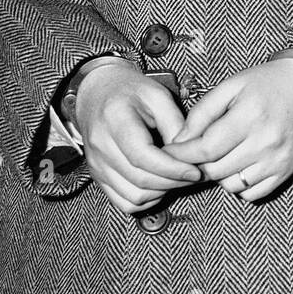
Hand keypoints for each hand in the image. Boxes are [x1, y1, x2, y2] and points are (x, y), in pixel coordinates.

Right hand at [76, 64, 202, 214]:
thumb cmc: (131, 91)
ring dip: (161, 193)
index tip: (196, 171)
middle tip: (195, 176)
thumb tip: (189, 154)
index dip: (172, 169)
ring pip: (133, 197)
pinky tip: (161, 185)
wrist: (98, 94)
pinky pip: (123, 202)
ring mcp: (96, 164)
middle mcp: (100, 146)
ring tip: (180, 179)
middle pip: (139, 180)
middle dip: (173, 183)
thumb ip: (174, 123)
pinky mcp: (98, 176)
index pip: (143, 157)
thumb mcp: (158, 95)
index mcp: (114, 120)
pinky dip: (146, 200)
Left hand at [161, 54, 292, 201]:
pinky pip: (252, 194)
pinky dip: (239, 185)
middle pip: (215, 170)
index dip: (182, 154)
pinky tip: (239, 165)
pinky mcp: (286, 172)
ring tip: (221, 155)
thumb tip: (179, 141)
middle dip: (197, 164)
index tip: (169, 153)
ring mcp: (278, 160)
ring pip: (231, 185)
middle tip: (194, 152)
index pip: (206, 148)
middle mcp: (266, 142)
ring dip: (218, 175)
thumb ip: (202, 112)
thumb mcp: (232, 86)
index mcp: (250, 116)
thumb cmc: (268, 83)